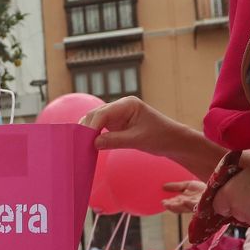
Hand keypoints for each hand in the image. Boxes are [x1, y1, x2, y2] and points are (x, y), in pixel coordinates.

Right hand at [79, 96, 224, 178]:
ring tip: (78, 145)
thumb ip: (115, 140)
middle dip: (86, 128)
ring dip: (87, 132)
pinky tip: (86, 145)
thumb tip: (93, 143)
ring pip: (95, 121)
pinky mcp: (116, 124)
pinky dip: (92, 136)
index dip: (91, 126)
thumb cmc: (161, 137)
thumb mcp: (138, 140)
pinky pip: (99, 128)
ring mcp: (117, 115)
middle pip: (96, 114)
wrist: (173, 141)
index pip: (103, 113)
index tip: (83, 139)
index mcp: (127, 104)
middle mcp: (120, 107)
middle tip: (76, 143)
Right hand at [161, 180, 205, 213]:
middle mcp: (191, 205)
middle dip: (172, 206)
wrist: (218, 190)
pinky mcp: (203, 205)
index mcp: (186, 201)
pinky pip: (196, 205)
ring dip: (177, 206)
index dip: (170, 203)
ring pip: (186, 207)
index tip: (162, 202)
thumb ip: (177, 186)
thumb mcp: (188, 185)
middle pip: (180, 207)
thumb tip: (163, 186)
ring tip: (170, 204)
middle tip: (164, 204)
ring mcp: (197, 206)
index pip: (176, 204)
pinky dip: (190, 204)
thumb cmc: (204, 189)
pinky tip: (184, 201)